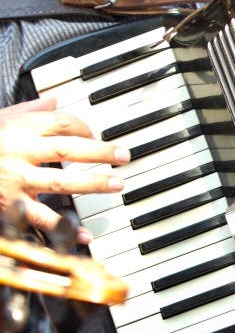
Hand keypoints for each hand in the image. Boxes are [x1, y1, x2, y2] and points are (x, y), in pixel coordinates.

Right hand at [0, 97, 129, 242]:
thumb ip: (29, 111)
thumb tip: (56, 99)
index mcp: (19, 129)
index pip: (62, 123)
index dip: (86, 128)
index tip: (99, 135)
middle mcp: (19, 152)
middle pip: (68, 149)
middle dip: (100, 152)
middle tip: (124, 156)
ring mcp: (15, 180)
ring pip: (61, 182)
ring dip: (93, 184)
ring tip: (117, 184)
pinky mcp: (10, 204)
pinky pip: (42, 218)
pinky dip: (64, 227)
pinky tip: (84, 233)